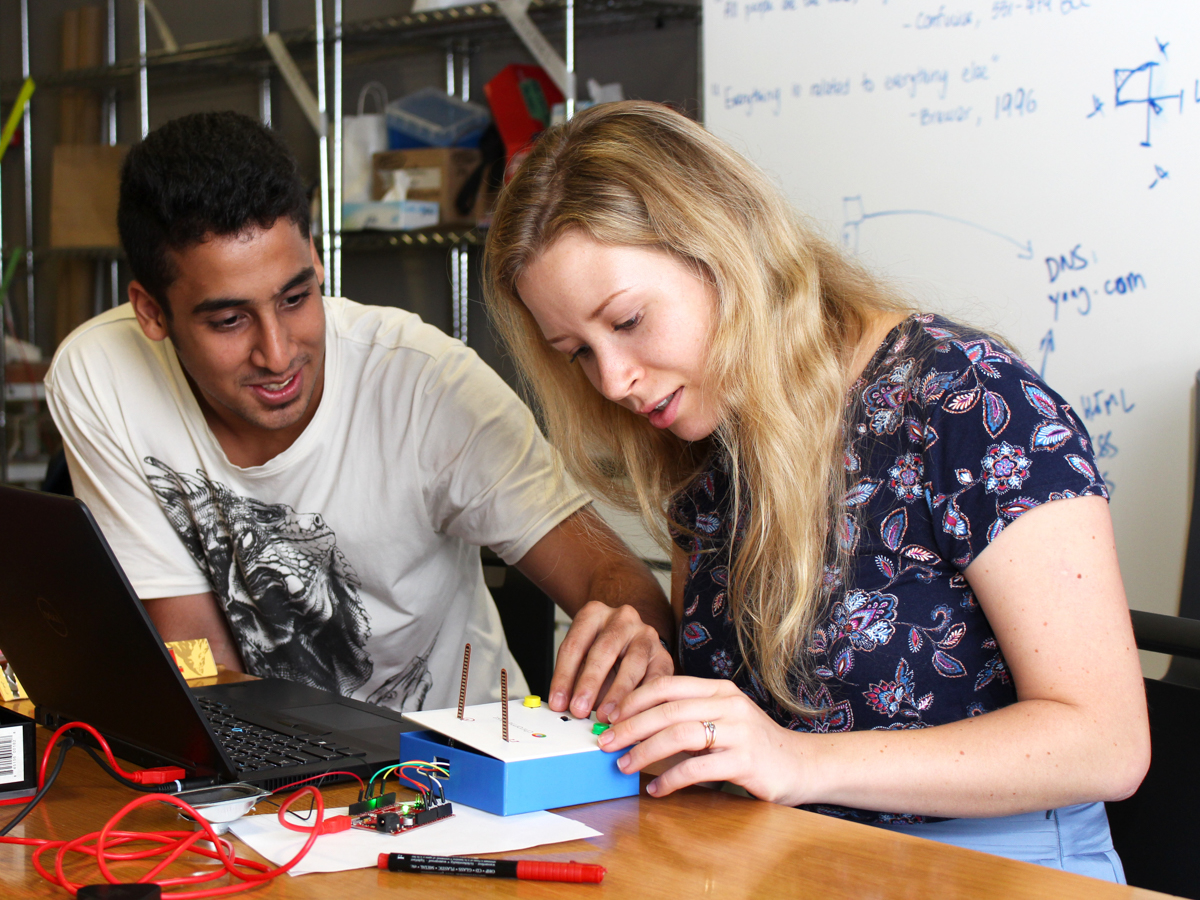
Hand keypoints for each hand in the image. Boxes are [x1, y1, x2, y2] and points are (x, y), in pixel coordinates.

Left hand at [549, 601, 674, 721]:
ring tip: (605, 716)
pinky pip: (655, 679)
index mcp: (593, 613)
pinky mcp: (664, 655)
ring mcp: (646, 634)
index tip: (558, 702)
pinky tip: (632, 715)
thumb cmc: (602, 655)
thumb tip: (564, 707)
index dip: (564, 676)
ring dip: (617, 694)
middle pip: (603, 649)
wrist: (633, 644)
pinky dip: (643, 700)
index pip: (574, 644)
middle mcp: (622, 618)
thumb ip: (574, 679)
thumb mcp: (583, 659)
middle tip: (579, 709)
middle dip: (589, 683)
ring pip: (632, 664)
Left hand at [597, 676, 806, 803]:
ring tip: (624, 765)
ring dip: (644, 751)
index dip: (632, 699)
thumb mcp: (722, 718)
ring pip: (679, 735)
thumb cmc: (752, 743)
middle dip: (630, 726)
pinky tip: (655, 789)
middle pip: (667, 710)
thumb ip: (687, 716)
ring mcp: (738, 731)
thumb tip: (634, 726)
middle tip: (605, 742)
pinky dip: (670, 779)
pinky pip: (697, 768)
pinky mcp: (745, 761)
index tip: (608, 716)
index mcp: (718, 689)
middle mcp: (728, 704)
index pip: (666, 685)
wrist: (801, 764)